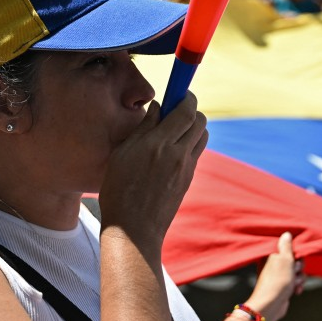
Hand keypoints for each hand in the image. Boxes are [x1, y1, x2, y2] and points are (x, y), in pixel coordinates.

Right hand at [98, 95, 207, 254]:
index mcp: (158, 144)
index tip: (179, 90)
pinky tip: (171, 149)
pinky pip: (196, 152)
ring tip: (172, 130)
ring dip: (193, 126)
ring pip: (202, 135)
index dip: (186, 95)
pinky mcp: (188, 179)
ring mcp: (186, 167)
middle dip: (190, 109)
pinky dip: (189, 143)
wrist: (134, 229)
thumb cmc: (119, 190)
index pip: (185, 109)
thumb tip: (158, 107)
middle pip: (199, 120)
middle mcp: (177, 154)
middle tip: (174, 109)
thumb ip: (143, 128)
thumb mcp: (122, 154)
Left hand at [246, 232, 305, 320]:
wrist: (271, 304)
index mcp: (273, 254)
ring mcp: (278, 275)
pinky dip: (297, 286)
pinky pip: (295, 282)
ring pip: (297, 272)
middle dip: (299, 268)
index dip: (296, 256)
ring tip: (293, 285)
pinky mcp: (282, 285)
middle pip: (295, 261)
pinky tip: (295, 292)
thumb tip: (286, 234)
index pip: (290, 249)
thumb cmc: (278, 280)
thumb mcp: (285, 260)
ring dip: (299, 279)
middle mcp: (275, 264)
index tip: (295, 261)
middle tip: (294, 273)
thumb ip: (287, 247)